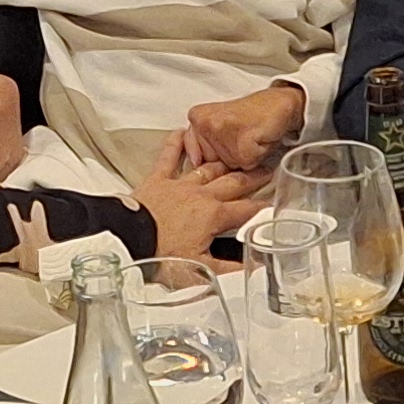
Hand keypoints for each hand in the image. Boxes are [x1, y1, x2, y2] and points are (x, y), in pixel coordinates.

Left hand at [135, 147, 270, 263]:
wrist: (128, 240)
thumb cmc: (161, 254)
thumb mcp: (200, 269)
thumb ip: (229, 268)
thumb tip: (252, 270)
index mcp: (214, 216)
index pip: (247, 210)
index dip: (263, 208)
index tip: (275, 204)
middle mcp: (201, 195)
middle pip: (234, 183)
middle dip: (253, 178)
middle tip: (267, 171)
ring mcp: (180, 185)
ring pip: (208, 168)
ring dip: (224, 163)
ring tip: (235, 157)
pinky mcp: (158, 180)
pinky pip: (168, 158)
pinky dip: (176, 144)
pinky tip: (182, 133)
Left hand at [178, 81, 304, 177]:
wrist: (277, 103)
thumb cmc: (250, 115)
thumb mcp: (217, 124)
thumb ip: (199, 142)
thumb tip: (194, 162)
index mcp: (196, 118)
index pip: (196, 156)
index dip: (218, 153)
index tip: (230, 137)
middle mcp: (205, 123)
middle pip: (213, 163)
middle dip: (230, 156)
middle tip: (241, 136)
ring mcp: (221, 131)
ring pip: (231, 165)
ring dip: (245, 156)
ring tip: (250, 136)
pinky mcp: (241, 143)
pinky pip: (248, 164)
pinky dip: (258, 155)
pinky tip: (258, 138)